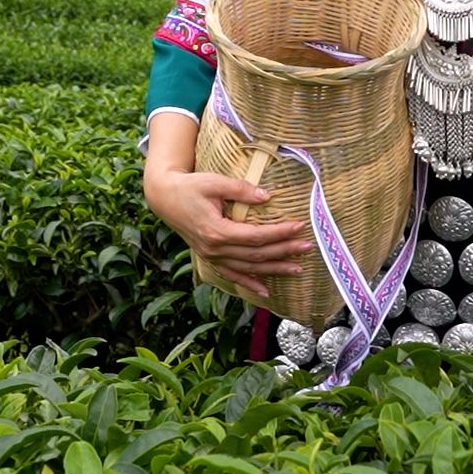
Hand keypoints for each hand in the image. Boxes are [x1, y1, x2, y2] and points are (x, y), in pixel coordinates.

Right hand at [143, 169, 310, 297]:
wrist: (164, 198)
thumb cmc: (189, 187)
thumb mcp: (214, 182)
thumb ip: (240, 190)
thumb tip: (266, 196)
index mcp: (216, 231)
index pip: (256, 236)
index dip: (279, 233)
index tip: (299, 227)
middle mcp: (214, 249)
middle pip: (256, 254)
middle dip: (283, 251)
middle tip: (307, 247)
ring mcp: (211, 256)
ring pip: (248, 268)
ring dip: (273, 269)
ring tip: (296, 269)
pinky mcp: (209, 258)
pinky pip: (232, 275)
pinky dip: (250, 283)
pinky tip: (266, 291)